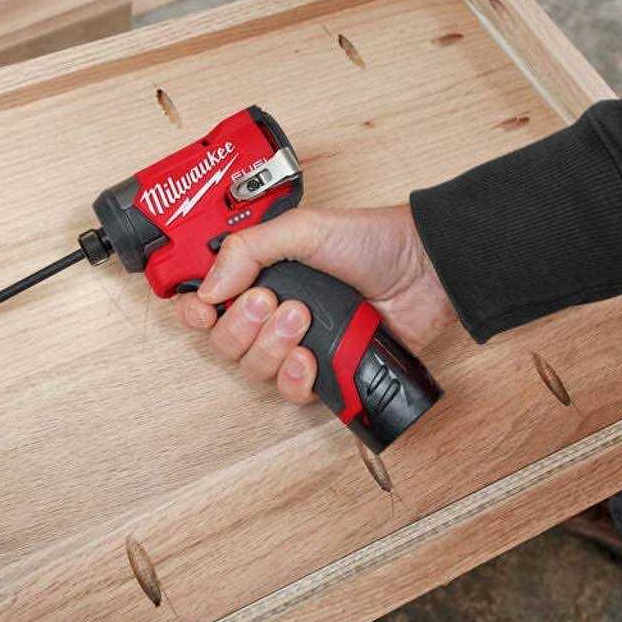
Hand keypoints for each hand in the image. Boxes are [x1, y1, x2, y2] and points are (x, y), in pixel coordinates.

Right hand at [172, 205, 453, 404]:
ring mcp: (299, 344)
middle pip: (224, 342)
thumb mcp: (303, 227)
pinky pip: (291, 393)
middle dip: (241, 325)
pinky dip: (294, 379)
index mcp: (261, 275)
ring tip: (303, 318)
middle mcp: (274, 313)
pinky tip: (310, 358)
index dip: (196, 311)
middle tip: (272, 301)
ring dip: (271, 346)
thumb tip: (207, 288)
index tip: (205, 308)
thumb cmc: (371, 241)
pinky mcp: (327, 372)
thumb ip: (248, 250)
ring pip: (254, 369)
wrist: (425, 269)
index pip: (206, 304)